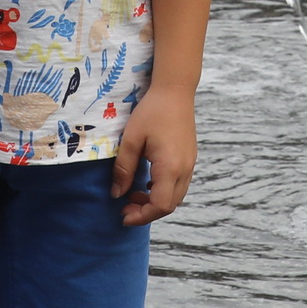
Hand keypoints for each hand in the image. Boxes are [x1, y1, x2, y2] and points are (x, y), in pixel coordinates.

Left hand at [112, 90, 196, 227]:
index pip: (160, 205)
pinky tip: (147, 182)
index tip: (123, 216)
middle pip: (169, 205)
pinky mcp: (190, 158)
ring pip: (176, 196)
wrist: (175, 91)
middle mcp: (184, 169)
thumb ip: (123, 169)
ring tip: (133, 194)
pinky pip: (179, 184)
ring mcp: (190, 164)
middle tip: (124, 206)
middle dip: (147, 212)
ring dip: (155, 202)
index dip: (142, 216)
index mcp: (170, 167)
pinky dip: (163, 191)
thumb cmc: (151, 112)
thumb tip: (116, 194)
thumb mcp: (130, 140)